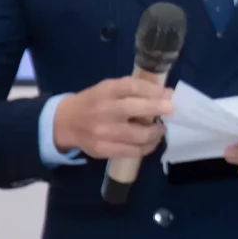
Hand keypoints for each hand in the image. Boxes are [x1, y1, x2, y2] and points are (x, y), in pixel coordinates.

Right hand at [53, 77, 172, 161]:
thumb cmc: (95, 102)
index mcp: (106, 91)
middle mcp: (104, 110)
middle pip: (135, 109)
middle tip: (172, 111)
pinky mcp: (103, 149)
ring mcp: (103, 132)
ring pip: (138, 135)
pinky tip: (151, 141)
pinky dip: (148, 147)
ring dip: (156, 132)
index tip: (169, 94)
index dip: (153, 90)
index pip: (131, 87)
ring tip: (161, 129)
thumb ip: (134, 89)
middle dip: (158, 109)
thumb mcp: (109, 88)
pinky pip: (133, 152)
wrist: (65, 123)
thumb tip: (166, 93)